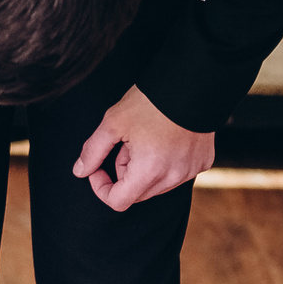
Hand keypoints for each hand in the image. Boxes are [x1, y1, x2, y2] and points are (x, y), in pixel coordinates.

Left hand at [74, 85, 215, 212]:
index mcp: (149, 171)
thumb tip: (80, 172)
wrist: (192, 81)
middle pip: (137, 194)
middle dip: (124, 174)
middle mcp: (172, 178)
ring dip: (145, 170)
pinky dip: (166, 164)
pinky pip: (177, 174)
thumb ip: (93, 151)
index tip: (98, 168)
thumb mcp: (113, 123)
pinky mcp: (202, 162)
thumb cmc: (151, 101)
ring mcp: (190, 171)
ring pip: (157, 185)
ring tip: (146, 139)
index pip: (118, 202)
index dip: (101, 187)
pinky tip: (166, 140)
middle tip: (125, 144)